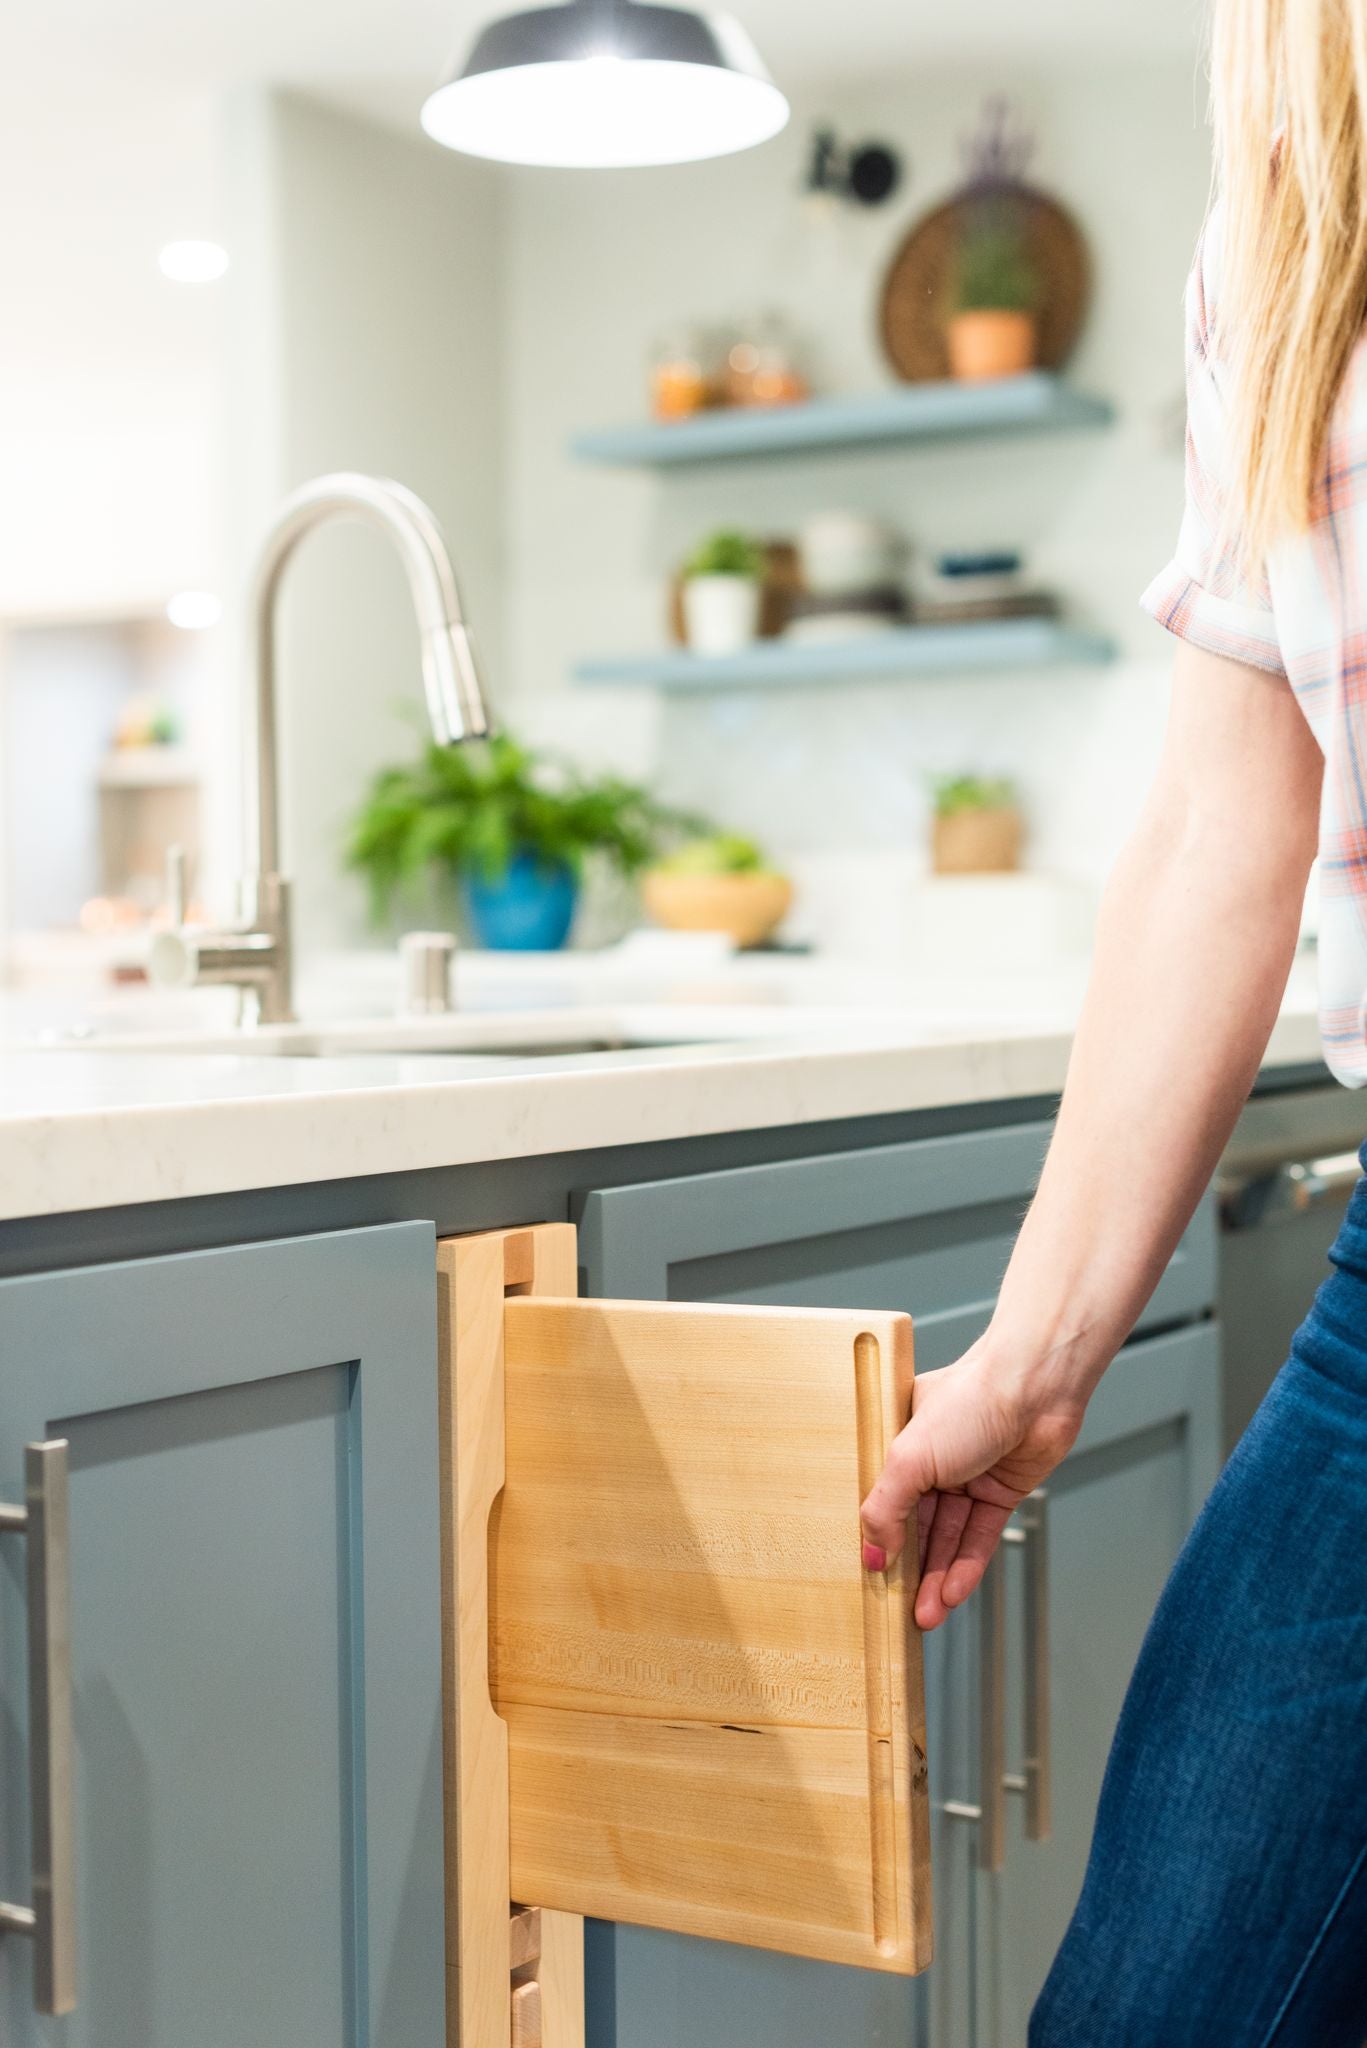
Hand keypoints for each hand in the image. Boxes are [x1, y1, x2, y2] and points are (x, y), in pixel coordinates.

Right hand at [860, 1347, 1083, 1629]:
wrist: (1035, 1388)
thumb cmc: (970, 1400)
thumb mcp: (910, 1457)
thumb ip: (886, 1508)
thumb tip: (872, 1552)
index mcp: (901, 1442)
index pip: (884, 1500)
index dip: (879, 1539)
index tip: (872, 1577)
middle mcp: (933, 1461)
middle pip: (917, 1526)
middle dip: (910, 1570)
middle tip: (899, 1611)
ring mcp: (968, 1477)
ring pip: (948, 1538)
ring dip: (938, 1577)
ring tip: (926, 1615)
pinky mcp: (1001, 1492)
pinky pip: (979, 1537)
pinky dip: (967, 1565)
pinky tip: (954, 1592)